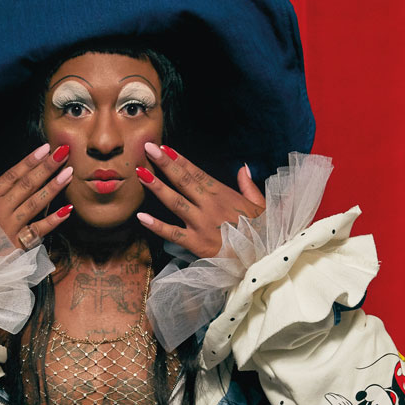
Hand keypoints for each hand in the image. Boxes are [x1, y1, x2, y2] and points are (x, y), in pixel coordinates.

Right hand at [0, 142, 73, 249]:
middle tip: (64, 152)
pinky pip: (38, 231)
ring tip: (69, 173)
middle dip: (46, 167)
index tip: (44, 148)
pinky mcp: (17, 245)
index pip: (11, 175)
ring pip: (35, 204)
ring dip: (53, 188)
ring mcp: (9, 228)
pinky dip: (53, 221)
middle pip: (26, 185)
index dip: (28, 161)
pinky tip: (68, 210)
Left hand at [134, 143, 265, 257]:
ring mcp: (201, 224)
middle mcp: (209, 206)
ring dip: (157, 187)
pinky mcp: (196, 243)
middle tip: (147, 148)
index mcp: (223, 194)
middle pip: (183, 181)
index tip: (164, 148)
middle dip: (164, 164)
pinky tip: (141, 217)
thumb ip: (249, 185)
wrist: (264, 256)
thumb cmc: (263, 231)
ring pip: (175, 202)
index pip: (197, 172)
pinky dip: (156, 226)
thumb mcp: (261, 204)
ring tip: (141, 174)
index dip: (179, 160)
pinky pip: (173, 233)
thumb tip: (243, 168)